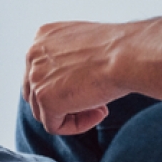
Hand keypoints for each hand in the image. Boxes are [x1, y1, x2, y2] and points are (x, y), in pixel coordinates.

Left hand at [22, 17, 161, 135]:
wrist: (128, 54)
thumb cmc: (118, 48)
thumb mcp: (85, 44)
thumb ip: (68, 59)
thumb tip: (67, 82)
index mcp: (43, 36)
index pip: (41, 71)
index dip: (63, 86)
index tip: (88, 86)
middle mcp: (33, 53)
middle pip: (37, 93)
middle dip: (64, 102)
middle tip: (94, 101)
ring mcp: (36, 77)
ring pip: (44, 111)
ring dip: (72, 114)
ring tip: (100, 107)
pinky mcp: (46, 99)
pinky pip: (55, 126)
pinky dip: (76, 126)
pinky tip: (100, 112)